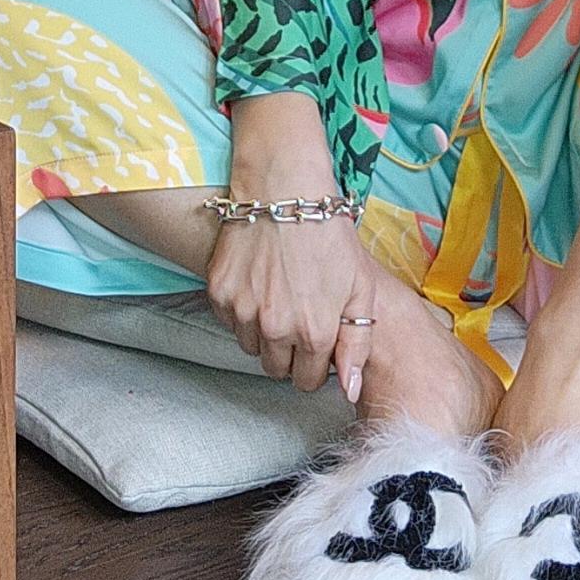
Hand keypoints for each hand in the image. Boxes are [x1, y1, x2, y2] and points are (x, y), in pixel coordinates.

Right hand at [205, 209, 379, 396]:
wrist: (283, 188)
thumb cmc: (329, 234)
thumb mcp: (361, 287)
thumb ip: (357, 344)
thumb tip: (349, 391)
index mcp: (314, 332)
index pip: (308, 381)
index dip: (316, 363)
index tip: (317, 337)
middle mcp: (276, 329)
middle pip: (277, 371)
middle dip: (290, 353)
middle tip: (299, 316)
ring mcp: (244, 312)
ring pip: (252, 348)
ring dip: (264, 334)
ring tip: (280, 296)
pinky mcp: (219, 293)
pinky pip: (230, 323)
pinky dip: (242, 312)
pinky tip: (259, 283)